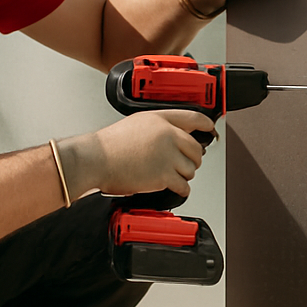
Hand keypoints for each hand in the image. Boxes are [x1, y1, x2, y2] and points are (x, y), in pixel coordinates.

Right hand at [59, 110, 214, 197]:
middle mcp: (167, 135)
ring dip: (184, 174)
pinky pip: (184, 185)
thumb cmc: (110, 145)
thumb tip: (176, 137)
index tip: (211, 129)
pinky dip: (181, 189)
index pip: (193, 118)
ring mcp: (166, 155)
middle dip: (193, 158)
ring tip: (171, 174)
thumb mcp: (136, 124)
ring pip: (191, 168)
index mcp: (160, 119)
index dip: (206, 125)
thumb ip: (158, 127)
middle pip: (196, 148)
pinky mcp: (163, 175)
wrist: (95, 158)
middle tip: (185, 162)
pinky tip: (175, 187)